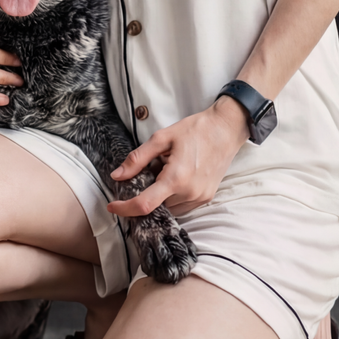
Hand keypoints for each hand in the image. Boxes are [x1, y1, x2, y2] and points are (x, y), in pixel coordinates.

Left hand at [107, 97, 248, 216]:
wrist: (226, 129)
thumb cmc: (195, 130)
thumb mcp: (162, 138)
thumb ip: (138, 159)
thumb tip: (117, 175)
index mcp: (176, 178)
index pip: (145, 205)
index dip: (125, 209)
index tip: (112, 206)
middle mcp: (189, 193)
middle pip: (156, 207)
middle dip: (144, 196)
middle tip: (146, 174)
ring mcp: (200, 198)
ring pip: (169, 209)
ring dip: (159, 198)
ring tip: (163, 173)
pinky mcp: (206, 197)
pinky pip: (182, 207)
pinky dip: (171, 198)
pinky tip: (174, 178)